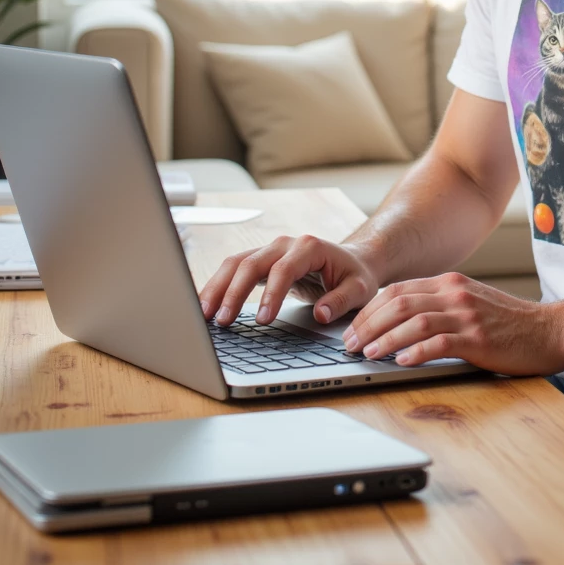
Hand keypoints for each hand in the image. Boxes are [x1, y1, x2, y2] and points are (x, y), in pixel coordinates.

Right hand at [199, 232, 378, 326]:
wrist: (351, 262)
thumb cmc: (355, 275)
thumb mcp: (360, 288)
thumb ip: (342, 300)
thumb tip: (321, 314)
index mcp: (309, 247)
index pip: (284, 269)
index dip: (271, 294)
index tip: (262, 320)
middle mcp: (285, 244)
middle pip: (251, 262)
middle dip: (234, 292)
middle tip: (222, 320)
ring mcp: (270, 250)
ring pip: (235, 263)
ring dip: (217, 287)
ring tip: (203, 315)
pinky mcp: (260, 262)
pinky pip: (234, 270)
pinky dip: (218, 286)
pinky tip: (206, 306)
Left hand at [342, 272, 563, 375]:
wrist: (549, 331)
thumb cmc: (509, 323)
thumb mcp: (471, 303)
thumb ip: (441, 305)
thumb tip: (401, 321)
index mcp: (450, 284)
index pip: (397, 291)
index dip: (370, 309)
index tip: (353, 328)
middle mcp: (455, 294)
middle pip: (399, 303)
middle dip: (368, 324)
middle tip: (350, 344)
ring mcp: (467, 315)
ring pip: (413, 322)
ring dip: (385, 338)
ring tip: (367, 353)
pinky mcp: (478, 338)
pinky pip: (439, 343)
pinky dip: (416, 352)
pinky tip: (400, 362)